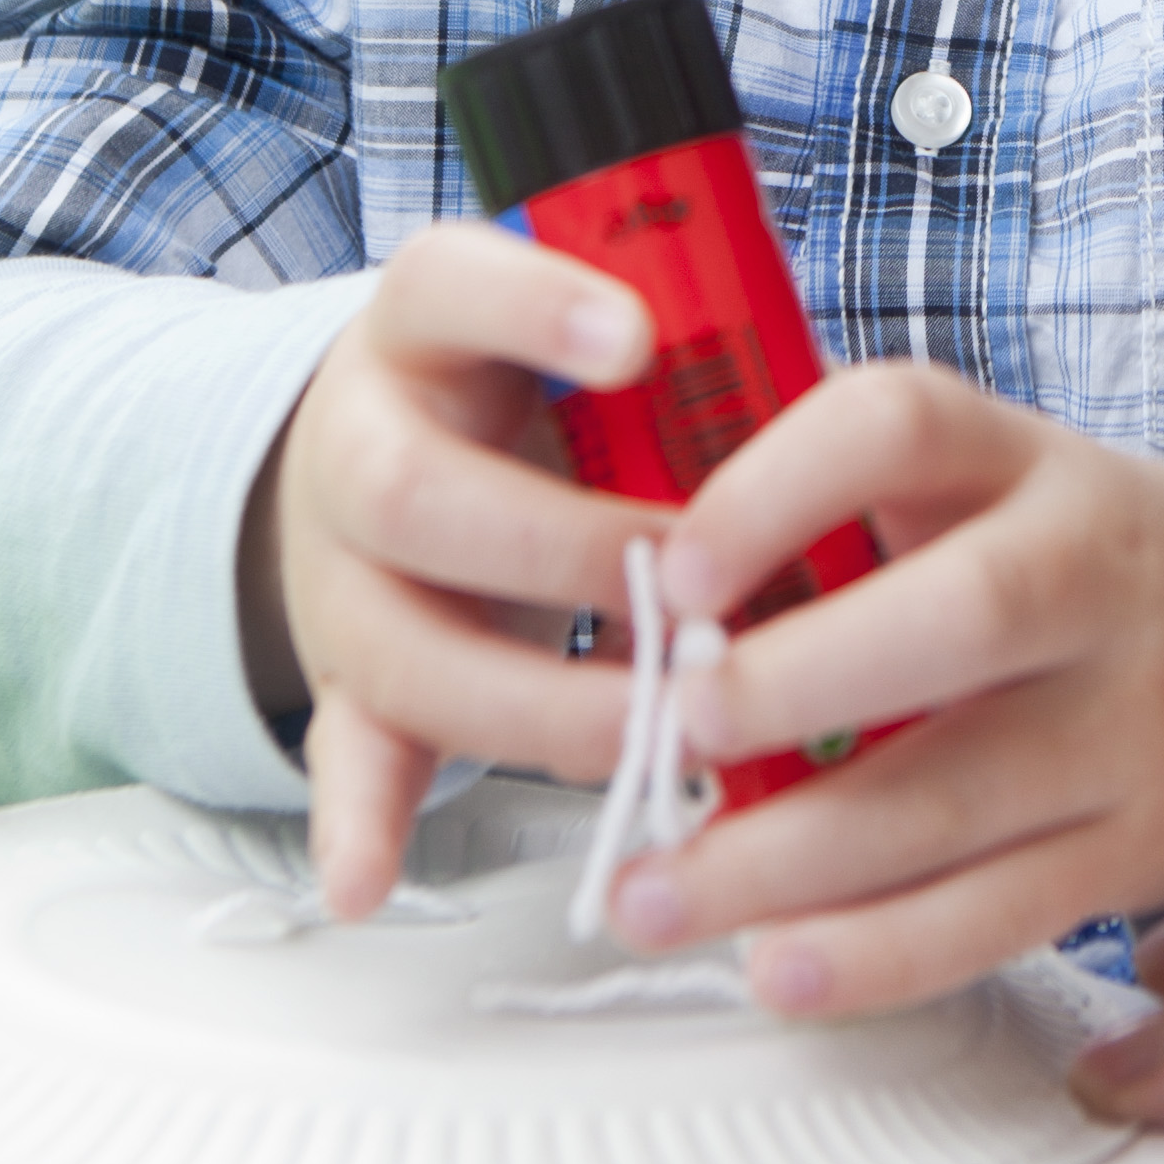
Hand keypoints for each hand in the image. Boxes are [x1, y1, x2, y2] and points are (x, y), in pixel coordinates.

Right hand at [245, 221, 658, 918]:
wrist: (398, 441)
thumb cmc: (537, 392)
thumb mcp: (590, 334)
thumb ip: (680, 351)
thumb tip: (822, 390)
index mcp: (427, 323)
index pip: (455, 282)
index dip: (538, 309)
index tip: (640, 339)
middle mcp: (362, 440)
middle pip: (414, 494)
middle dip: (556, 550)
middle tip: (678, 585)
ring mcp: (342, 569)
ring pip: (395, 643)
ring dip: (526, 700)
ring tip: (645, 724)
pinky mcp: (347, 678)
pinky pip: (341, 753)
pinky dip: (361, 822)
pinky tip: (372, 880)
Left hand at [589, 360, 1163, 1016]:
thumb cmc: (1068, 557)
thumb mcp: (978, 482)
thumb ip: (829, 506)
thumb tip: (624, 566)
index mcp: (1024, 461)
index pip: (902, 425)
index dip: (778, 486)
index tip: (671, 566)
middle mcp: (1091, 576)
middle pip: (966, 613)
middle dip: (802, 680)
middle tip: (675, 728)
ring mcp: (1125, 722)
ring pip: (960, 794)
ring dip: (790, 859)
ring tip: (655, 889)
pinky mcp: (1130, 851)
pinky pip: (996, 916)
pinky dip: (877, 953)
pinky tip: (778, 962)